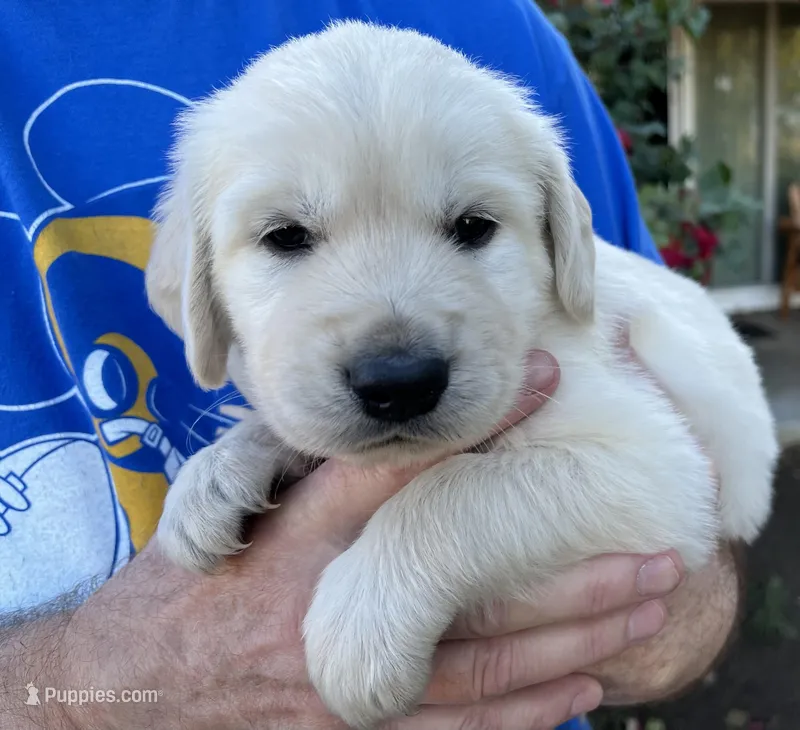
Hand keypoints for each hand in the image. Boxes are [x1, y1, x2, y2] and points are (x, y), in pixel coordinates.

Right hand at [50, 350, 612, 729]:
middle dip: (569, 576)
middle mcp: (330, 610)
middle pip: (472, 592)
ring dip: (569, 645)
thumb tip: (379, 424)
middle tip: (652, 553)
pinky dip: (522, 716)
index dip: (475, 429)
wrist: (127, 684)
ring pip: (481, 672)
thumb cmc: (184, 586)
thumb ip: (301, 472)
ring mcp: (344, 683)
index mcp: (297, 538)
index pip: (398, 470)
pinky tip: (581, 689)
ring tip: (641, 616)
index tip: (542, 384)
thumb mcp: (228, 509)